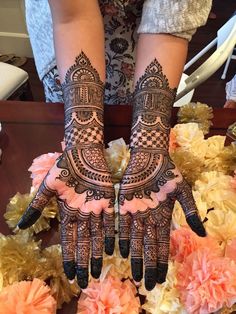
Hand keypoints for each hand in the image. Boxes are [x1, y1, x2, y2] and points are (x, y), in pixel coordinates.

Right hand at [18, 144, 114, 288]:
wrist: (82, 153)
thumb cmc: (63, 168)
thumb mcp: (47, 187)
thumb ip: (37, 206)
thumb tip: (20, 227)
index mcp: (67, 213)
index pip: (68, 241)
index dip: (69, 257)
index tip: (69, 275)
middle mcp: (81, 215)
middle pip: (83, 243)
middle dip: (83, 262)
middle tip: (85, 282)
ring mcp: (95, 210)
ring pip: (96, 236)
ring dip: (97, 254)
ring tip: (97, 272)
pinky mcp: (107, 202)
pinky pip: (109, 222)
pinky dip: (109, 235)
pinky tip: (110, 250)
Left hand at [118, 150, 205, 290]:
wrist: (150, 157)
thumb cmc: (167, 173)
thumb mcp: (183, 191)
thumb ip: (191, 211)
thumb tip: (202, 234)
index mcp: (164, 217)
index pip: (162, 245)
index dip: (162, 262)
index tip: (161, 278)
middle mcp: (149, 219)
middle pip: (149, 247)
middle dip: (149, 266)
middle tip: (148, 285)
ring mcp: (136, 213)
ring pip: (135, 240)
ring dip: (136, 258)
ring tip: (136, 275)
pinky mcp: (124, 205)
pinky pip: (123, 225)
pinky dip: (122, 239)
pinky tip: (122, 253)